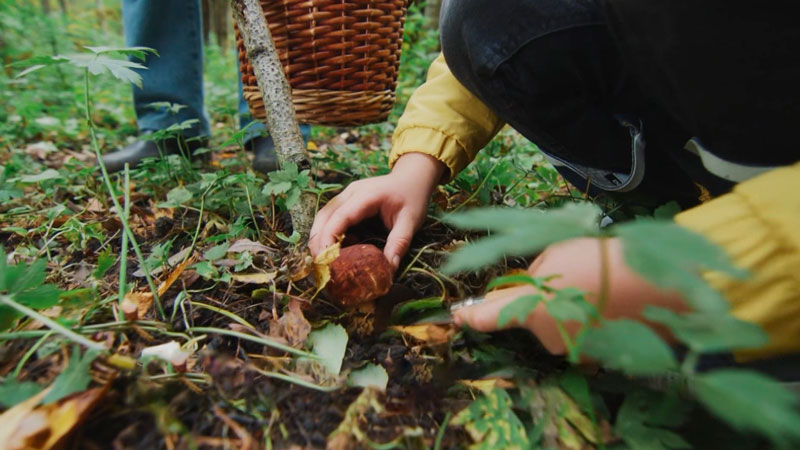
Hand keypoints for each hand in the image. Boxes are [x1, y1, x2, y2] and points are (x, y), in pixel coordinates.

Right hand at [309, 153, 445, 268]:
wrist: (412, 178)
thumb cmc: (412, 198)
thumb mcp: (411, 221)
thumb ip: (399, 242)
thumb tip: (389, 268)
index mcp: (366, 195)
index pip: (340, 217)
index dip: (329, 237)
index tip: (325, 259)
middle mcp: (351, 192)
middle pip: (324, 216)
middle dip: (318, 241)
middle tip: (319, 266)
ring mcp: (346, 195)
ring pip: (323, 216)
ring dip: (319, 237)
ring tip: (322, 261)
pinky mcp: (345, 200)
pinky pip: (330, 216)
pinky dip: (327, 233)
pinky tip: (335, 249)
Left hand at [452, 238, 685, 353]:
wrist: (655, 285)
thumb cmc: (598, 260)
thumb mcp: (554, 254)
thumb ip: (531, 276)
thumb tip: (526, 290)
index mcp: (529, 309)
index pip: (489, 316)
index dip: (471, 317)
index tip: (458, 318)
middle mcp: (546, 337)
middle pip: (530, 316)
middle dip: (539, 299)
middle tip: (567, 275)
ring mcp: (573, 351)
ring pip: (558, 326)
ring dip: (567, 310)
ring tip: (596, 286)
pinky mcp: (597, 357)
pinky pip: (582, 335)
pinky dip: (590, 321)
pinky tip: (610, 304)